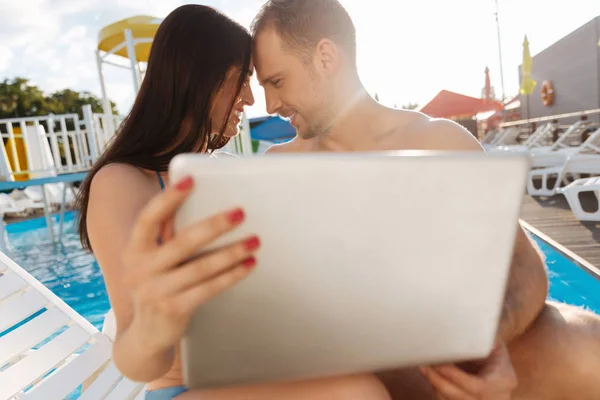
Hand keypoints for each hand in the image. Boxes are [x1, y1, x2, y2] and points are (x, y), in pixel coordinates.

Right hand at [122, 175, 259, 354]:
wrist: (146, 335)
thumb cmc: (158, 284)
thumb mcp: (153, 260)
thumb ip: (168, 237)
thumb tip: (203, 204)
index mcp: (134, 250)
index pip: (148, 219)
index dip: (168, 199)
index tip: (191, 181)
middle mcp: (140, 269)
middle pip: (182, 242)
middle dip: (214, 225)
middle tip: (240, 212)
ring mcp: (155, 292)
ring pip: (200, 267)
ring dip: (231, 252)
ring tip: (255, 240)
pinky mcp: (173, 309)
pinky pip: (208, 288)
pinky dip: (231, 275)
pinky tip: (249, 264)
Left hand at [419, 342, 516, 398]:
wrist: (497, 366)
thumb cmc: (493, 351)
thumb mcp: (495, 343)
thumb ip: (486, 340)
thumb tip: (473, 330)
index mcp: (504, 381)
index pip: (480, 387)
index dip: (457, 378)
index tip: (440, 365)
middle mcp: (496, 398)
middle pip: (463, 397)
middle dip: (440, 382)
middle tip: (424, 366)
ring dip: (435, 386)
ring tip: (423, 368)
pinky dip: (436, 389)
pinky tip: (429, 375)